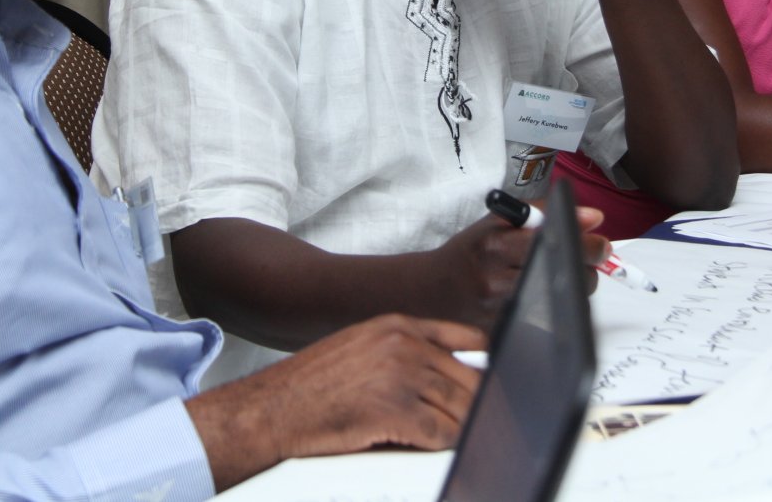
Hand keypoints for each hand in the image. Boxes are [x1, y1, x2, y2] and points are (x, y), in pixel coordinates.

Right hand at [186, 315, 484, 489]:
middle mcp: (405, 345)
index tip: (499, 383)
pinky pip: (441, 433)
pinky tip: (435, 447)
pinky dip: (445, 445)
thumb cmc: (313, 383)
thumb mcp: (362, 345)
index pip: (469, 338)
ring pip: (460, 407)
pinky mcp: (393, 411)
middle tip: (490, 422)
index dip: (488, 365)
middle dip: (479, 404)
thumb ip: (405, 351)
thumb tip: (450, 373)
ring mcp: (400, 376)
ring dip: (463, 428)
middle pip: (471, 377)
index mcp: (399, 325)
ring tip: (463, 439)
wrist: (272, 407)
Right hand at [422, 205, 609, 327]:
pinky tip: (542, 294)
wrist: (432, 290)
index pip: (557, 243)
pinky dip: (554, 305)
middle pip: (567, 278)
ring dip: (573, 288)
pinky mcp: (505, 332)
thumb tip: (593, 218)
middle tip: (585, 259)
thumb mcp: (498, 222)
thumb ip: (544, 213)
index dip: (589, 246)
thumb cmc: (470, 252)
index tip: (601, 244)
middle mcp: (497, 280)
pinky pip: (549, 319)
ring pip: (563, 301)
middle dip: (586, 268)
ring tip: (557, 275)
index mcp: (496, 246)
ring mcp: (500, 311)